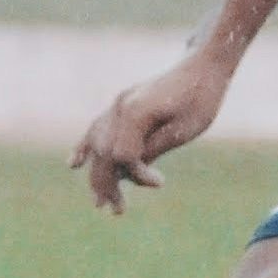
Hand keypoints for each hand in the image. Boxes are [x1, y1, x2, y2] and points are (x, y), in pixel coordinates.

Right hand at [75, 53, 233, 212]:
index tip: (160, 182)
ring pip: (97, 144)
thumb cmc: (200, 98)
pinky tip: (73, 163)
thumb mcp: (183, 130)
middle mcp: (120, 107)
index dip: (136, 175)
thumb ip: (153, 148)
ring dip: (97, 173)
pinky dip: (85, 147)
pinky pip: (97, 128)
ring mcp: (119, 104)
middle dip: (108, 184)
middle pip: (104, 153)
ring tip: (99, 202)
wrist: (204, 66)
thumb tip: (130, 170)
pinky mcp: (123, 105)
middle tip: (117, 211)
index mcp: (136, 112)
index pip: (123, 156)